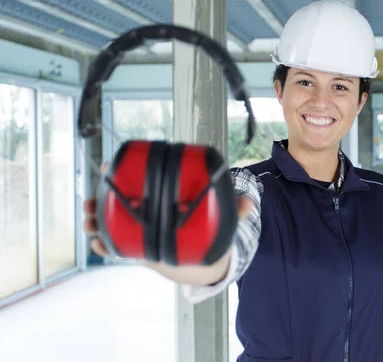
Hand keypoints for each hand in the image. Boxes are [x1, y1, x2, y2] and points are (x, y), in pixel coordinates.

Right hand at [83, 163, 253, 284]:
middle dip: (98, 201)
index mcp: (160, 198)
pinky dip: (105, 246)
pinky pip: (115, 246)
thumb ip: (231, 211)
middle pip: (115, 202)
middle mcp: (146, 211)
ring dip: (95, 221)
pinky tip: (98, 245)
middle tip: (89, 205)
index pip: (136, 181)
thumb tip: (248, 202)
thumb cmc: (206, 229)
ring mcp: (139, 230)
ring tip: (90, 225)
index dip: (118, 173)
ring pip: (110, 223)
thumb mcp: (218, 219)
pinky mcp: (137, 248)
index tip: (106, 168)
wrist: (201, 259)